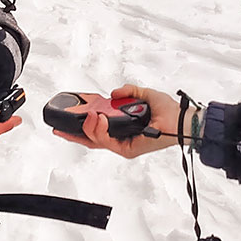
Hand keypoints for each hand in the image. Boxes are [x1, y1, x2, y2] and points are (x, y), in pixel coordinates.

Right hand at [54, 84, 185, 158]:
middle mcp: (121, 139)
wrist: (181, 120)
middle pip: (91, 140)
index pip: (98, 130)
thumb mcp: (145, 94)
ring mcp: (123, 146)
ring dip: (88, 128)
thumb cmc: (169, 111)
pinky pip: (107, 142)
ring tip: (89, 115)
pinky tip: (98, 120)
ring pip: (96, 141)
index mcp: (123, 129)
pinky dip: (100, 132)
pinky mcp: (127, 150)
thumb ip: (129, 91)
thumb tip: (113, 93)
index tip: (68, 119)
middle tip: (60, 127)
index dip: (82, 126)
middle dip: (73, 134)